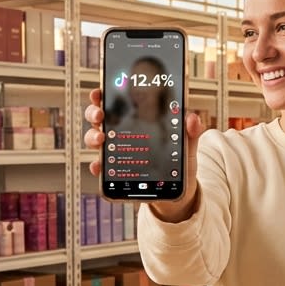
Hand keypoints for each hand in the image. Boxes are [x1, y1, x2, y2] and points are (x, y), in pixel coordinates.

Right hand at [84, 89, 207, 222]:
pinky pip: (101, 168)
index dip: (103, 95)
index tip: (99, 91)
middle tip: (100, 114)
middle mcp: (122, 134)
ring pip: (95, 139)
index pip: (116, 103)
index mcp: (137, 122)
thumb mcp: (186, 148)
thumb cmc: (178, 167)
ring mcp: (117, 153)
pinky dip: (97, 166)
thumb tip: (192, 118)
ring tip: (101, 138)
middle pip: (99, 118)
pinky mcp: (115, 173)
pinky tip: (99, 166)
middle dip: (94, 112)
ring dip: (92, 136)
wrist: (177, 194)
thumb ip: (189, 133)